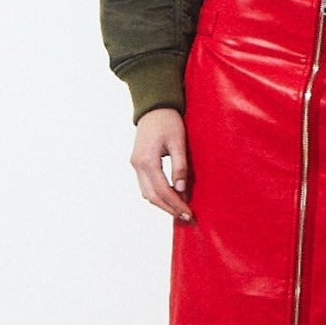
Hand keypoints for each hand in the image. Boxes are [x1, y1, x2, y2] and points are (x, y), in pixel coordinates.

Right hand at [130, 108, 192, 222]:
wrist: (153, 107)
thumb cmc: (168, 121)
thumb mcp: (178, 142)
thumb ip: (180, 166)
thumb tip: (181, 190)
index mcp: (147, 161)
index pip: (162, 190)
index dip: (176, 204)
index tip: (189, 213)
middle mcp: (137, 165)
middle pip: (152, 196)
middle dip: (169, 209)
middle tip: (186, 217)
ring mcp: (135, 164)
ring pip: (147, 193)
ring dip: (162, 204)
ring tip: (180, 211)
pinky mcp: (138, 163)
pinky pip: (146, 185)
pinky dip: (157, 194)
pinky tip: (171, 197)